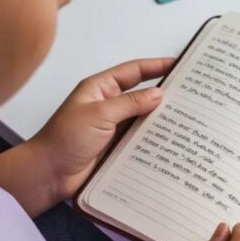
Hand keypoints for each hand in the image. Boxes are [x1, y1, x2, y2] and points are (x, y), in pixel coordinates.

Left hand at [30, 57, 174, 203]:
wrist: (48, 175)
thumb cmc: (65, 139)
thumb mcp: (99, 114)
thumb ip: (130, 103)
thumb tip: (159, 94)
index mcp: (101, 89)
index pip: (134, 71)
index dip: (157, 66)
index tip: (180, 65)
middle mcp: (109, 106)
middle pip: (142, 95)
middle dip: (165, 94)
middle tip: (191, 94)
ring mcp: (114, 128)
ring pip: (144, 119)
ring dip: (161, 120)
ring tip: (188, 119)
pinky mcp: (117, 148)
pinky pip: (140, 140)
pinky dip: (155, 141)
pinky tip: (172, 143)